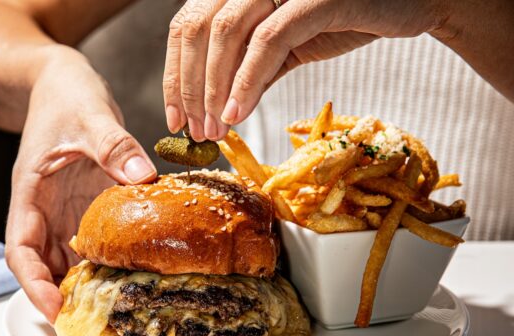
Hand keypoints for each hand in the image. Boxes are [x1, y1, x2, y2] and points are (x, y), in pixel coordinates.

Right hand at [5, 50, 156, 322]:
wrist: (62, 81)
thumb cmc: (64, 94)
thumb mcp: (89, 115)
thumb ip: (114, 145)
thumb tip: (142, 176)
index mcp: (29, 193)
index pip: (19, 250)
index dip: (33, 285)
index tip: (55, 310)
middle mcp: (42, 210)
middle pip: (42, 267)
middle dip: (61, 299)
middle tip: (93, 326)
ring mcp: (62, 212)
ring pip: (65, 261)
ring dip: (84, 288)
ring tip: (113, 313)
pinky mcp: (83, 208)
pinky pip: (90, 244)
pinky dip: (103, 265)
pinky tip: (129, 279)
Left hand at [163, 0, 445, 140]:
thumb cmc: (353, 13)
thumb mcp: (291, 41)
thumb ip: (254, 64)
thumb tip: (220, 106)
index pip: (188, 25)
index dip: (174, 73)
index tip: (175, 117)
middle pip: (197, 28)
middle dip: (190, 86)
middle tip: (195, 130)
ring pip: (226, 33)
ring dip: (214, 88)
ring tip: (214, 128)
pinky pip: (267, 40)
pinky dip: (246, 80)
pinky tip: (237, 113)